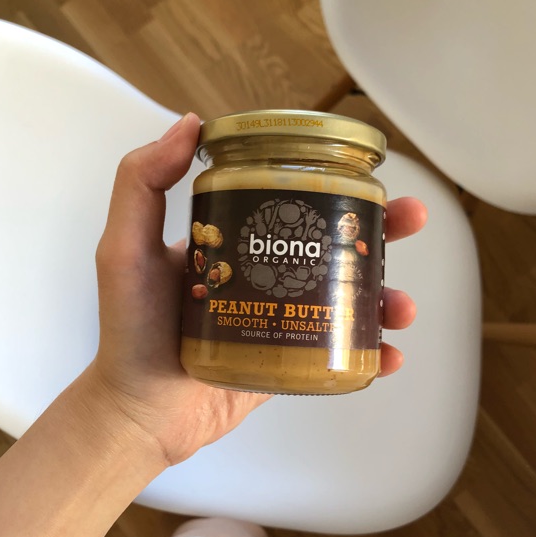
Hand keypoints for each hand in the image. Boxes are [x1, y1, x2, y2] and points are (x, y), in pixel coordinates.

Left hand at [88, 114, 426, 467]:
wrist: (141, 413)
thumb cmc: (131, 330)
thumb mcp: (125, 249)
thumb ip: (141, 184)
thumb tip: (190, 123)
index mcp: (232, 243)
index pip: (289, 203)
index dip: (330, 185)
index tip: (364, 175)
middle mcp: (261, 276)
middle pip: (330, 246)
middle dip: (376, 234)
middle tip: (410, 221)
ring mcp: (279, 320)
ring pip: (344, 299)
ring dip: (383, 298)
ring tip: (401, 308)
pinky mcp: (288, 362)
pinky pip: (336, 353)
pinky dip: (370, 355)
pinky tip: (390, 356)